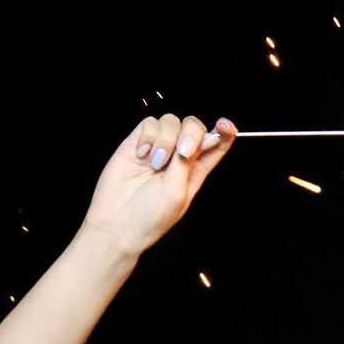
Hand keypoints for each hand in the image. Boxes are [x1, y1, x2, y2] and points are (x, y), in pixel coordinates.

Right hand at [82, 114, 234, 258]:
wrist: (118, 221)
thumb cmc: (151, 216)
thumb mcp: (177, 192)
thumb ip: (188, 162)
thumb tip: (202, 137)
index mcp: (195, 171)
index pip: (215, 145)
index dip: (224, 131)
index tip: (225, 125)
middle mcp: (178, 157)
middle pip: (194, 127)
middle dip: (191, 132)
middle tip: (182, 151)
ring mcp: (159, 148)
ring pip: (171, 121)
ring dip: (166, 139)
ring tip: (154, 163)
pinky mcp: (138, 142)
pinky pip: (149, 123)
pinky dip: (148, 136)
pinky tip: (141, 155)